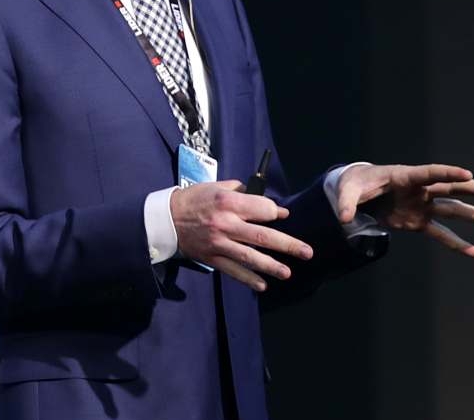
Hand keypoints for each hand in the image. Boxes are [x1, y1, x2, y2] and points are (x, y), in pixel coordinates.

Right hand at [169, 180, 313, 291]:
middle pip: (262, 236)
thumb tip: (271, 206)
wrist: (166, 219)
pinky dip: (248, 279)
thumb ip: (243, 193)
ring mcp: (219, 243)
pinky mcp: (211, 257)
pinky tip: (263, 285)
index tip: (282, 215)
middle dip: (287, 245)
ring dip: (271, 266)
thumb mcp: (217, 187)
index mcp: (228, 203)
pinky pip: (233, 270)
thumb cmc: (194, 199)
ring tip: (288, 273)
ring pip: (250, 257)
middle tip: (307, 252)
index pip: (262, 209)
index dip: (275, 212)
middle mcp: (225, 224)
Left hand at [334, 164, 473, 256]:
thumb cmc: (354, 184)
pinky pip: (440, 233)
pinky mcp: (417, 221)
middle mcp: (418, 190)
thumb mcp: (347, 190)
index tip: (468, 174)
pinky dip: (456, 243)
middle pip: (450, 188)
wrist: (357, 192)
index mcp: (404, 176)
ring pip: (452, 209)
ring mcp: (421, 205)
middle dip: (473, 189)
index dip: (447, 173)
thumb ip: (347, 203)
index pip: (429, 173)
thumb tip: (344, 218)